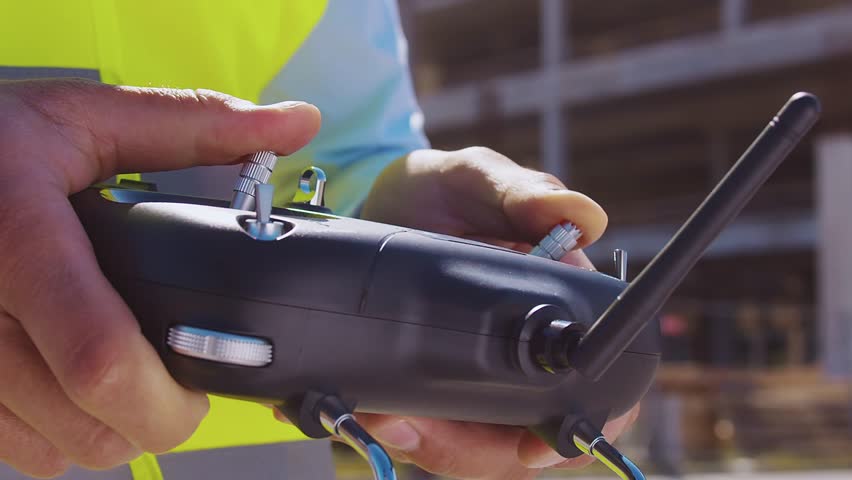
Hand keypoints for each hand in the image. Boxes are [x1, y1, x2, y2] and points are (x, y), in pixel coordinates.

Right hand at [0, 79, 319, 476]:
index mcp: (23, 237)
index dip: (167, 393)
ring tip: (129, 382)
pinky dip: (61, 437)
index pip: (101, 354)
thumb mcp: (88, 117)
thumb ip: (196, 122)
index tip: (203, 385)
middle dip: (156, 420)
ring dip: (110, 431)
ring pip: (55, 450)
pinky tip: (74, 392)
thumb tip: (294, 123)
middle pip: (87, 422)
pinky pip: (17, 451)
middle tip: (178, 387)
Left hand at [357, 147, 639, 478]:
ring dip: (439, 446)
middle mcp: (533, 348)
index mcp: (564, 304)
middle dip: (482, 448)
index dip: (583, 424)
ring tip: (391, 419)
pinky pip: (442, 432)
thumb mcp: (479, 178)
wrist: (387, 203)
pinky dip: (412, 433)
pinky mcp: (446, 381)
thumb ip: (525, 193)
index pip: (604, 384)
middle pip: (537, 432)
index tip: (534, 445)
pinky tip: (383, 415)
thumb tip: (583, 219)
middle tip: (419, 430)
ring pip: (486, 444)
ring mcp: (488, 370)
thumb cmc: (445, 189)